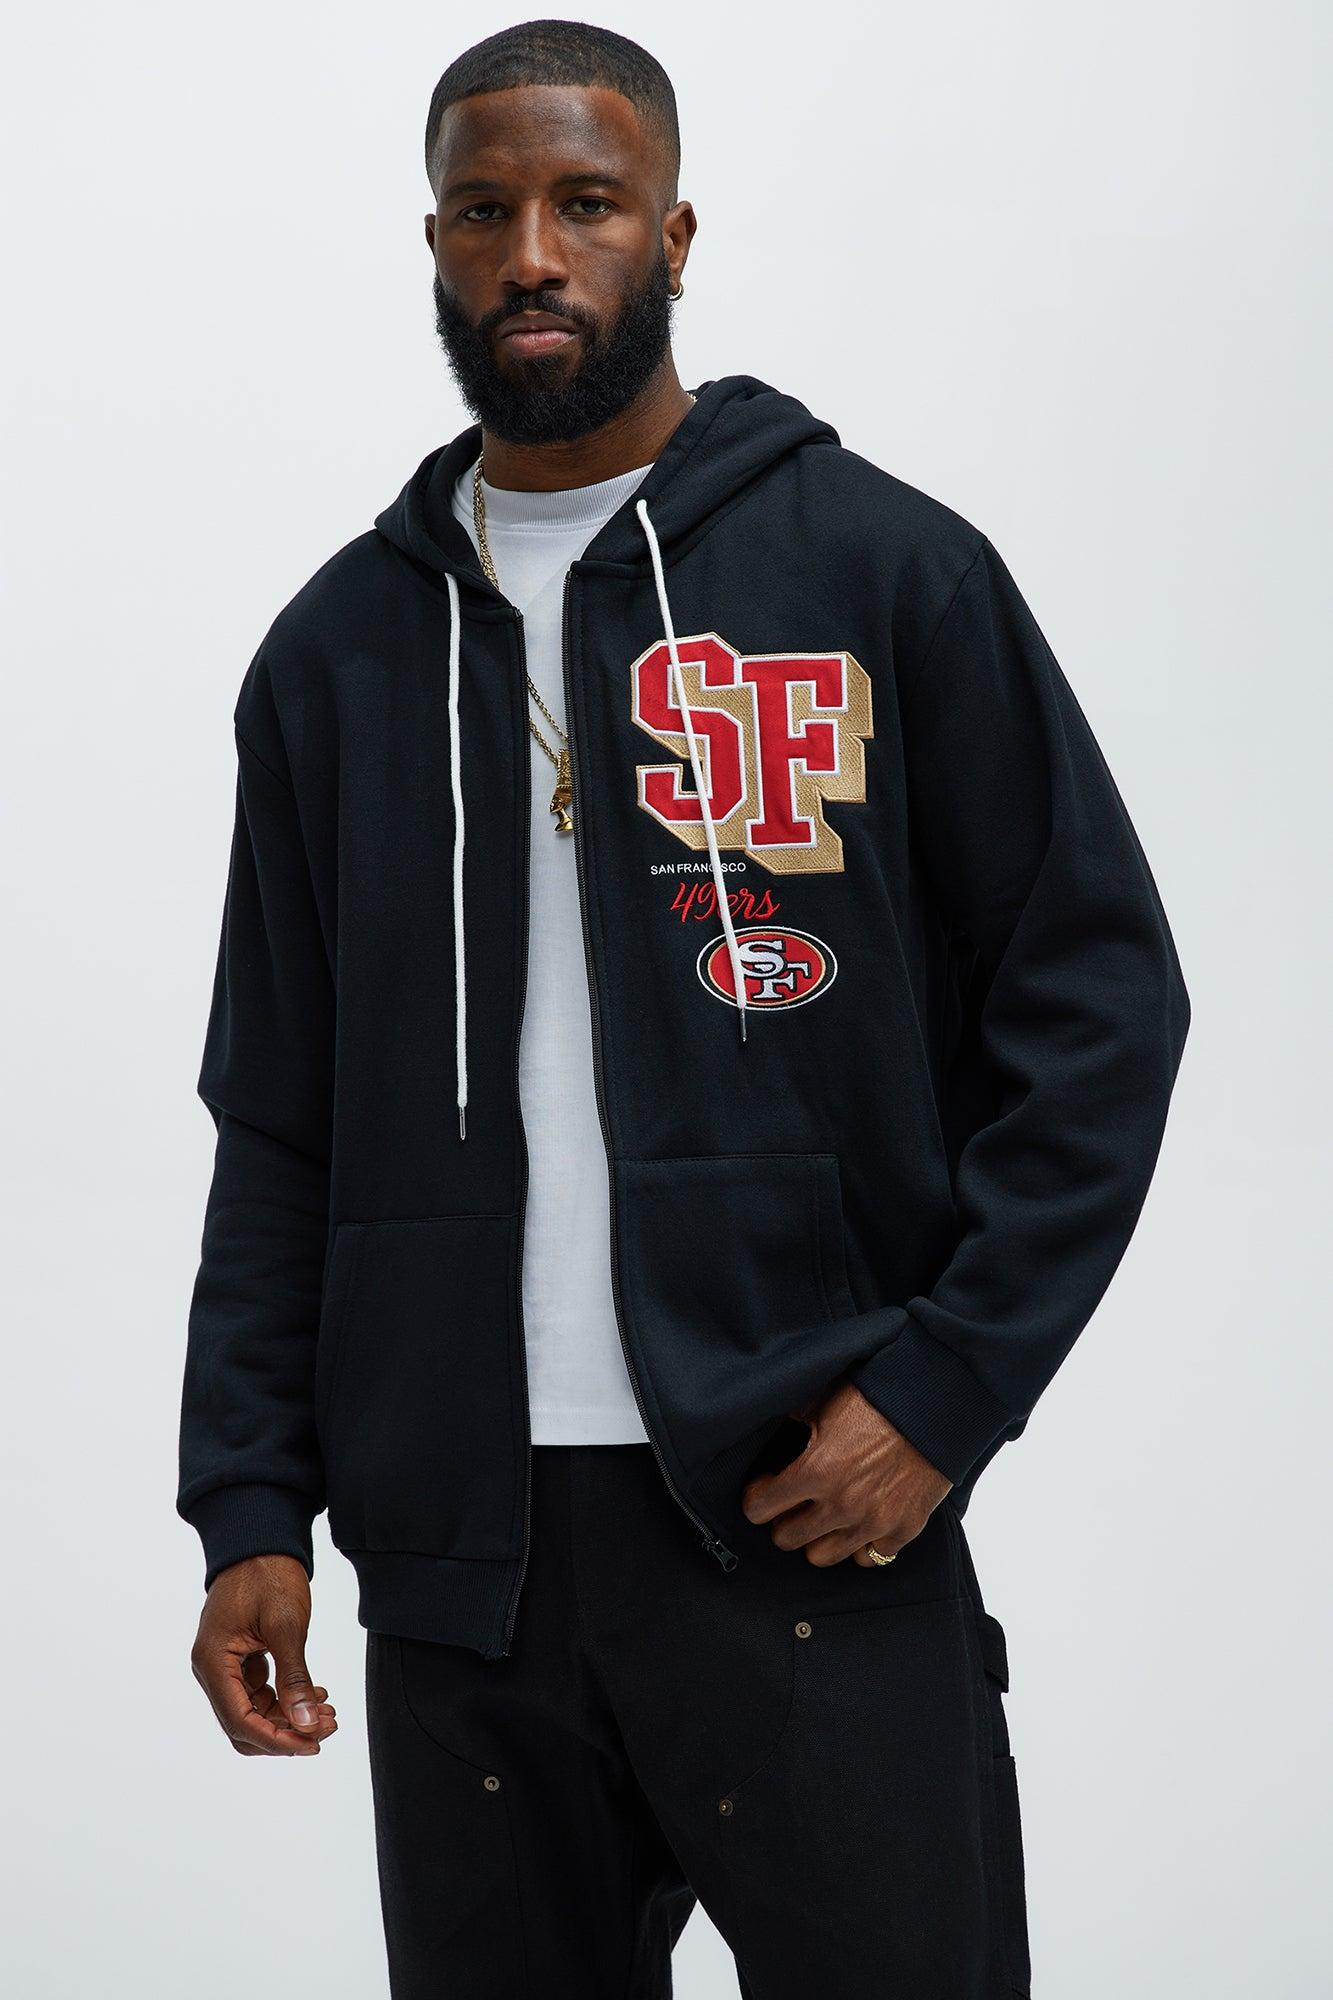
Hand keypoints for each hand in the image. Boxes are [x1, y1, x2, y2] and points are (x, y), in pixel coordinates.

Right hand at [191, 1554, 337, 1755]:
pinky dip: (285, 1699)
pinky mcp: (239, 1658)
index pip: (240, 1721)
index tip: (313, 1743)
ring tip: (328, 1712)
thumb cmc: (269, 1574)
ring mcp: (224, 1665)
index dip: (277, 1740)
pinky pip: (259, 1693)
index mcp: (213, 1661)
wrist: (261, 1538)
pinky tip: (315, 1694)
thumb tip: (305, 1723)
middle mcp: (212, 1669)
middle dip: (285, 1733)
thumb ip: (294, 1677)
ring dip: (288, 1718)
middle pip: (244, 1724)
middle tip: (327, 1727)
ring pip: (253, 1712)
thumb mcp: (286, 1625)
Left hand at [740, 1377, 952, 1566]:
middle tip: (791, 1504)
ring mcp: (873, 1522)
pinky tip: (859, 1523)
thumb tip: (776, 1428)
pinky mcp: (903, 1530)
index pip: (758, 1508)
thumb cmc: (880, 1396)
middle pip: (786, 1538)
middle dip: (782, 1520)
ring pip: (822, 1556)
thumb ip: (795, 1423)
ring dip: (817, 1537)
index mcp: (814, 1470)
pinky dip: (860, 1544)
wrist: (936, 1405)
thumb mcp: (824, 1400)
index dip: (756, 1496)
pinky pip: (868, 1558)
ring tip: (823, 1517)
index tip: (764, 1488)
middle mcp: (840, 1504)